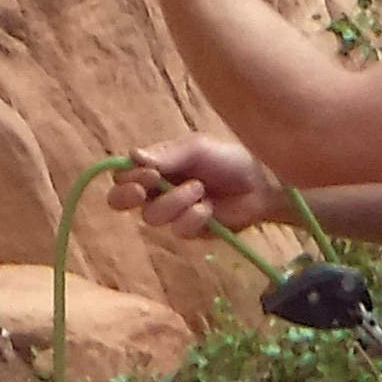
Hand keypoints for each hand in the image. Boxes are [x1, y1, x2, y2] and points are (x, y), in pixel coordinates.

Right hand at [109, 135, 283, 239]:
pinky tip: (209, 208)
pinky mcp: (189, 232)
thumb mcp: (196, 148)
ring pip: (151, 216)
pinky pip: (177, 230)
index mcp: (154, 167)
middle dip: (127, 197)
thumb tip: (132, 155)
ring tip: (199, 189)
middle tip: (144, 191)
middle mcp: (156, 191)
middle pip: (119, 201)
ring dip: (175, 201)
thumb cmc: (227, 159)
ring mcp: (171, 214)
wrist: (261, 185)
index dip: (127, 177)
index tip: (146, 173)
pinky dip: (194, 217)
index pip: (122, 175)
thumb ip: (165, 154)